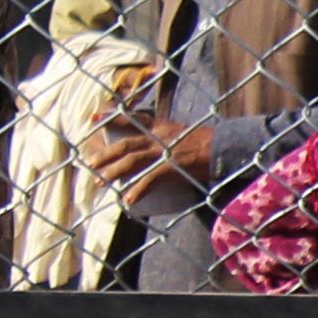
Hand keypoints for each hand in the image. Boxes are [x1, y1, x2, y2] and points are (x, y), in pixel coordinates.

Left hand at [85, 113, 216, 204]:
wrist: (226, 146)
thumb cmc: (210, 141)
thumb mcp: (186, 131)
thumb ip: (171, 136)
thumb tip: (163, 146)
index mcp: (161, 126)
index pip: (132, 118)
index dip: (111, 117)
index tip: (93, 117)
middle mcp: (158, 137)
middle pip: (125, 144)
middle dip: (105, 154)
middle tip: (90, 164)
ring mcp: (163, 152)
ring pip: (130, 161)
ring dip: (113, 172)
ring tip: (100, 182)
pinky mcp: (170, 167)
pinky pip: (149, 180)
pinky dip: (137, 190)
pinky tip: (128, 200)